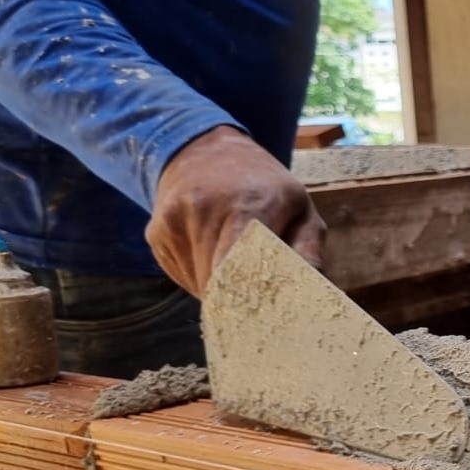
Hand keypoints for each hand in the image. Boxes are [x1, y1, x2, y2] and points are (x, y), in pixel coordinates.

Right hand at [147, 126, 326, 296]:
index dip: (251, 300)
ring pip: (200, 286)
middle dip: (240, 301)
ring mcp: (175, 221)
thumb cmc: (262, 184)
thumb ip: (308, 249)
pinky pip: (182, 277)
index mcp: (249, 204)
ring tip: (235, 264)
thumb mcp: (299, 205)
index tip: (264, 320)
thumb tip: (313, 289)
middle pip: (221, 284)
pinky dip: (201, 277)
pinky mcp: (156, 233)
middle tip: (258, 304)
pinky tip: (211, 252)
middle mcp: (206, 209)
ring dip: (220, 290)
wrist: (204, 149)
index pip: (242, 268)